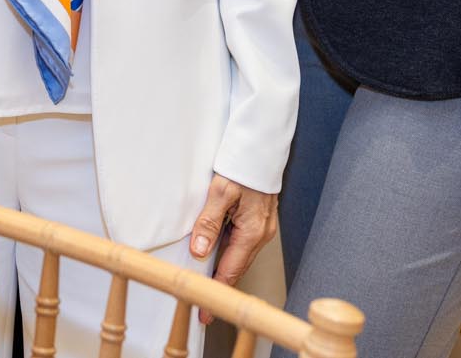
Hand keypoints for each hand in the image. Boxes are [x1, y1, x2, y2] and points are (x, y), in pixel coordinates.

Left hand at [189, 175, 277, 322]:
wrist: (261, 149)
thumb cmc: (243, 165)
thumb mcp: (221, 192)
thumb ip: (209, 222)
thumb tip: (199, 249)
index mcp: (252, 232)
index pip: (230, 271)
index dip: (216, 292)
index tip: (206, 312)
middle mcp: (260, 234)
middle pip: (236, 268)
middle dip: (220, 287)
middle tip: (203, 307)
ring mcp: (261, 228)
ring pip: (239, 256)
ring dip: (223, 270)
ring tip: (205, 284)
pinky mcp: (258, 221)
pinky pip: (241, 244)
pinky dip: (229, 254)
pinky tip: (216, 255)